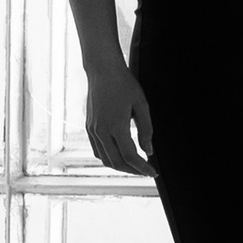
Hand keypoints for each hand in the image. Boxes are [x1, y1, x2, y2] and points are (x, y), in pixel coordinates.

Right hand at [86, 56, 157, 175]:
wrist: (102, 71)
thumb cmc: (124, 84)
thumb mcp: (142, 104)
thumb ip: (146, 130)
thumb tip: (149, 151)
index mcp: (116, 126)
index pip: (130, 156)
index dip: (143, 167)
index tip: (153, 172)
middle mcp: (101, 131)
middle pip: (117, 162)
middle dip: (133, 170)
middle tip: (147, 171)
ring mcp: (92, 130)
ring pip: (105, 159)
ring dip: (120, 166)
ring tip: (135, 166)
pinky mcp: (89, 127)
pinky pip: (97, 151)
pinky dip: (109, 158)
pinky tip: (120, 156)